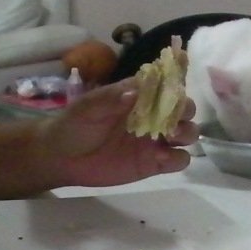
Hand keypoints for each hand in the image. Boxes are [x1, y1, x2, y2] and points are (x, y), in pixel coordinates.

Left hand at [38, 77, 197, 187]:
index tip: (172, 93)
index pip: (167, 85)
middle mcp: (154, 115)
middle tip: (173, 120)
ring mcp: (156, 140)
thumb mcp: (88, 107)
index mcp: (140, 96)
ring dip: (187, 133)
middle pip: (185, 109)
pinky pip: (179, 160)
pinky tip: (161, 158)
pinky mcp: (155, 163)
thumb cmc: (75, 125)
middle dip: (185, 111)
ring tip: (170, 137)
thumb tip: (135, 91)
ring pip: (189, 133)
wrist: (61, 158)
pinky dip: (177, 158)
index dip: (175, 87)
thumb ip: (110, 99)